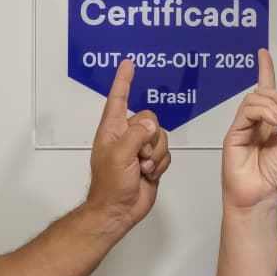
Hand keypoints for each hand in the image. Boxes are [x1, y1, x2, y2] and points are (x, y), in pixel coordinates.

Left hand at [85, 59, 170, 231]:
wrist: (118, 211)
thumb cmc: (110, 186)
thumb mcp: (120, 156)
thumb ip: (136, 134)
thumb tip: (150, 124)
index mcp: (112, 129)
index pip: (118, 98)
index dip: (124, 81)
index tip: (128, 64)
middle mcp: (125, 135)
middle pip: (150, 119)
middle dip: (150, 139)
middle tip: (139, 156)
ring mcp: (139, 149)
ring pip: (161, 137)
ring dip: (155, 155)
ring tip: (142, 168)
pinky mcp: (151, 161)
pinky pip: (166, 153)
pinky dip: (160, 165)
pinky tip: (148, 174)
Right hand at [222, 49, 276, 211]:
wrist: (260, 197)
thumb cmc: (275, 177)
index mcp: (268, 124)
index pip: (266, 92)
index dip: (265, 71)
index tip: (263, 53)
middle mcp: (254, 123)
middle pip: (263, 92)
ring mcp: (242, 127)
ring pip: (254, 99)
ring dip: (273, 104)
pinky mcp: (233, 134)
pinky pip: (247, 111)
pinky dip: (264, 111)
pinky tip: (275, 122)